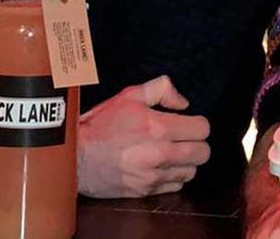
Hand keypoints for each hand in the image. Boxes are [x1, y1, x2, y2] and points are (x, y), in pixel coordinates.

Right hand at [76, 75, 210, 197]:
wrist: (76, 156)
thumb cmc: (101, 125)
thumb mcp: (129, 95)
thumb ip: (162, 89)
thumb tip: (183, 103)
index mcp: (158, 128)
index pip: (203, 129)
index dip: (197, 123)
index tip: (188, 122)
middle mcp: (160, 154)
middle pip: (203, 153)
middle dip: (196, 143)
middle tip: (183, 138)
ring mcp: (153, 175)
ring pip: (191, 172)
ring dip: (185, 161)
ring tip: (171, 153)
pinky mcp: (146, 191)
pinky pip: (175, 186)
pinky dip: (172, 177)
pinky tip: (160, 166)